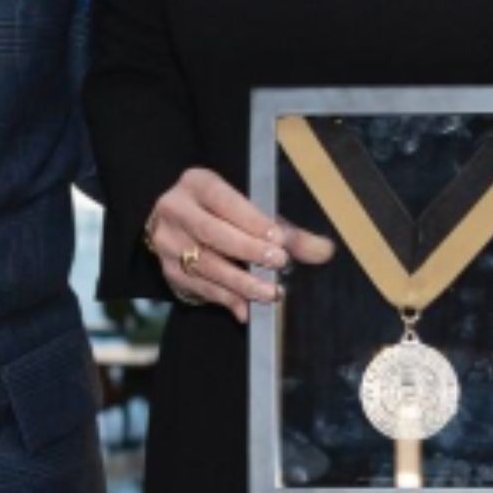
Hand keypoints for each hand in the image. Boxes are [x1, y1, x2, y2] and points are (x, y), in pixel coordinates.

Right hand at [145, 166, 331, 326]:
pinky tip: (248, 309)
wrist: (179, 228)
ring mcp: (168, 243)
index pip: (223, 199)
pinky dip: (227, 299)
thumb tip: (324, 251)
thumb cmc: (224, 216)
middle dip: (248, 250)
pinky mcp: (169, 271)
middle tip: (279, 263)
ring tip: (271, 292)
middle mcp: (175, 210)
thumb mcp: (252, 213)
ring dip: (241, 282)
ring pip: (206, 265)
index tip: (279, 239)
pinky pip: (200, 288)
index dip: (251, 220)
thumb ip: (287, 232)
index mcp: (197, 184)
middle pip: (212, 232)